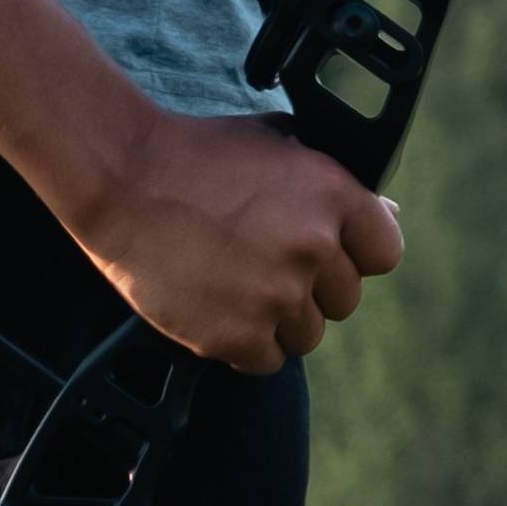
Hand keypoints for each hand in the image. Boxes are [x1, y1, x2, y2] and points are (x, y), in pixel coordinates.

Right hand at [64, 111, 404, 373]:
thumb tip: (386, 210)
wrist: (121, 179)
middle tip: (262, 263)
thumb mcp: (277, 144)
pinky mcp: (236, 334)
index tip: (328, 253)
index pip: (385, 252)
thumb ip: (335, 182)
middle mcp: (313, 247)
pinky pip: (266, 361)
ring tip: (234, 283)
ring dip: (277, 319)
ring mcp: (276, 295)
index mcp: (333, 194)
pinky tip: (217, 306)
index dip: (355, 255)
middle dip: (310, 288)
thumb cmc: (198, 155)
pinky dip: (244, 344)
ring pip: (307, 336)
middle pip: (344, 301)